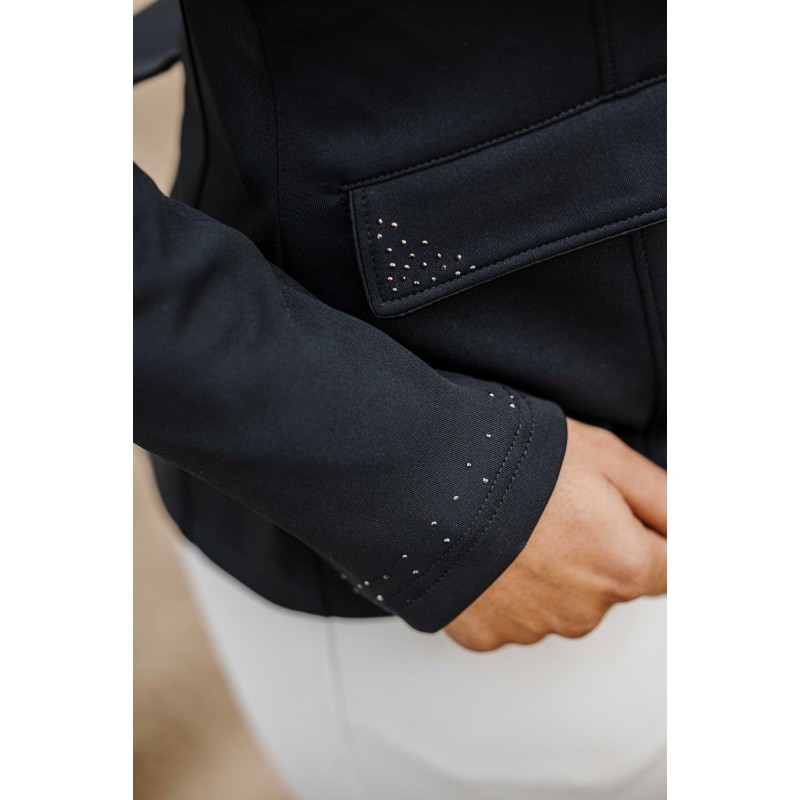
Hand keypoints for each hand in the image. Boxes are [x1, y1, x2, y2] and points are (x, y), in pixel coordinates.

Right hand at [445, 418, 666, 651]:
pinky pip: (509, 615)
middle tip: (551, 506)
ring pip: (558, 602)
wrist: (424, 480)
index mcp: (624, 566)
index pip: (671, 567)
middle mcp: (583, 611)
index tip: (619, 515)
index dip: (647, 532)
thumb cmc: (510, 461)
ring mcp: (530, 628)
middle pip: (609, 584)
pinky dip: (502, 590)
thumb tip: (697, 525)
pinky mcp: (483, 635)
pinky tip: (484, 551)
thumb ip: (664, 497)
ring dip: (544, 572)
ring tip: (508, 525)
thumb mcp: (603, 456)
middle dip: (593, 549)